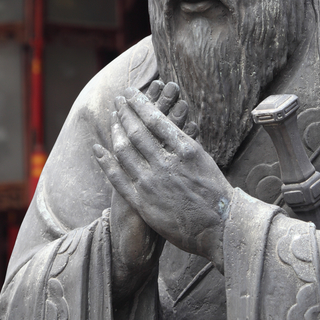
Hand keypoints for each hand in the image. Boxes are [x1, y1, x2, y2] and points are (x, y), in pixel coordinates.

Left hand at [95, 86, 233, 271]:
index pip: (155, 119)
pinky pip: (118, 178)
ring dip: (115, 131)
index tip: (130, 93)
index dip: (139, 103)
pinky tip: (98, 149)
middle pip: (136, 131)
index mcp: (185, 149)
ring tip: (112, 119)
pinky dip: (106, 162)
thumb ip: (182, 144)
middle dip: (124, 112)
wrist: (220, 227)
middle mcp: (166, 163)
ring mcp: (152, 183)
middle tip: (117, 99)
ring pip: (124, 151)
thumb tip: (166, 126)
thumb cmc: (215, 193)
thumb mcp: (203, 159)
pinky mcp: (142, 203)